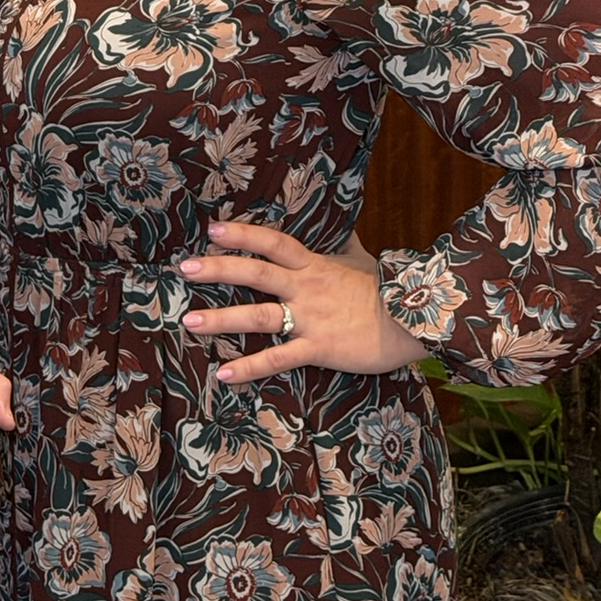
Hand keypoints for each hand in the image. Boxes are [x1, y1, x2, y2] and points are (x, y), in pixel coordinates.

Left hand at [179, 222, 425, 384]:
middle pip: (255, 273)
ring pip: (259, 315)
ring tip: (189, 322)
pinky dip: (249, 368)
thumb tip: (342, 226)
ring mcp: (310, 318)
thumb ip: (345, 245)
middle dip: (218, 269)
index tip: (213, 230)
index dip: (243, 234)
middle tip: (185, 268)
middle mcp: (306, 288)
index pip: (273, 242)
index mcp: (314, 265)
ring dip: (222, 319)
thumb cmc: (388, 289)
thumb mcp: (363, 260)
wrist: (415, 320)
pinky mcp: (318, 348)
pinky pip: (278, 359)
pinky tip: (224, 374)